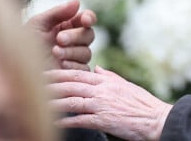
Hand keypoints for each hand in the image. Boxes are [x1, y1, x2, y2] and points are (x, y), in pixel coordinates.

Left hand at [26, 0, 96, 69]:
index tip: (85, 20)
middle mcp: (73, 41)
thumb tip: (77, 2)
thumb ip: (58, 12)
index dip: (89, 18)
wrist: (18, 68)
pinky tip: (60, 65)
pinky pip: (83, 69)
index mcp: (67, 25)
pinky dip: (73, 65)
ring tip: (54, 52)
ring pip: (86, 52)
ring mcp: (75, 58)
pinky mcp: (74, 74)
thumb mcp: (38, 24)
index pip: (86, 19)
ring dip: (71, 51)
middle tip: (59, 39)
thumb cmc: (25, 44)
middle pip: (88, 35)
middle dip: (75, 36)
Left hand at [46, 65, 171, 140]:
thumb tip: (98, 68)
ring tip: (39, 103)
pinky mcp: (104, 120)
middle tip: (33, 83)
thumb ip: (108, 76)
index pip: (76, 73)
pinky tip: (56, 122)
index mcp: (104, 80)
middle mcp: (100, 89)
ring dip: (54, 102)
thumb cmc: (142, 103)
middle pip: (70, 84)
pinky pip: (81, 119)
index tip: (43, 71)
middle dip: (50, 84)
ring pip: (72, 100)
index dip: (58, 72)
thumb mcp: (124, 84)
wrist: (157, 119)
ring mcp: (101, 104)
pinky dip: (67, 120)